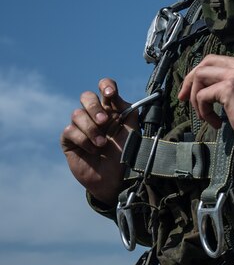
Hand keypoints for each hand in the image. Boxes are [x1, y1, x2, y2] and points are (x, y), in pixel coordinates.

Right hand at [60, 78, 137, 205]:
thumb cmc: (127, 153)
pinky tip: (93, 150)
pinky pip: (70, 130)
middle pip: (86, 96)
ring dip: (91, 129)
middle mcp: (95, 115)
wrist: (116, 178)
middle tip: (104, 122)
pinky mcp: (69, 140)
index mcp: (112, 109)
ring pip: (77, 114)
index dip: (106, 86)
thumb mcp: (132, 129)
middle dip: (94, 107)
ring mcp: (81, 127)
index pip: (105, 87)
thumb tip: (117, 98)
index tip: (110, 95)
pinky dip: (83, 140)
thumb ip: (128, 110)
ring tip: (102, 144)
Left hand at [178, 55, 233, 154]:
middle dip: (190, 80)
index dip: (200, 74)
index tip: (191, 91)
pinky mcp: (230, 88)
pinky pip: (202, 95)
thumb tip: (209, 88)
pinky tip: (216, 123)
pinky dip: (203, 111)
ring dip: (195, 98)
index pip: (217, 60)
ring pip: (200, 76)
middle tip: (184, 98)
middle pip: (206, 62)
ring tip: (205, 115)